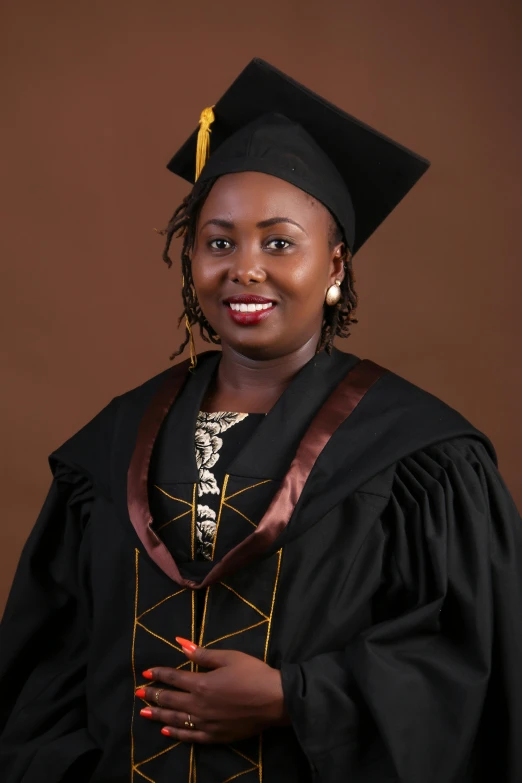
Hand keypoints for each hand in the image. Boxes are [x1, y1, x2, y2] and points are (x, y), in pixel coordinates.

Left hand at [135, 639, 289, 743]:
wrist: (274, 700)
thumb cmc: (253, 674)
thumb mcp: (228, 657)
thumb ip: (202, 654)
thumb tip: (180, 644)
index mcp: (201, 683)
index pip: (174, 678)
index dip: (159, 674)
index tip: (146, 673)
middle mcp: (198, 705)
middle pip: (170, 700)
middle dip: (152, 695)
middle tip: (138, 694)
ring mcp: (205, 723)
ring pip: (176, 719)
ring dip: (159, 715)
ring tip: (144, 713)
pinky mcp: (215, 736)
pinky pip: (190, 737)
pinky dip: (176, 734)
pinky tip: (167, 731)